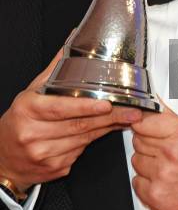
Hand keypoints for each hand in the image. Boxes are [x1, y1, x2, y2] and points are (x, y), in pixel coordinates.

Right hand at [0, 47, 141, 190]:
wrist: (3, 160)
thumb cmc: (19, 121)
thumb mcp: (31, 93)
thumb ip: (54, 69)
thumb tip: (72, 40)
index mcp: (27, 110)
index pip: (60, 109)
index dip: (85, 107)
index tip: (106, 104)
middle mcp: (33, 134)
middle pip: (78, 125)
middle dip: (109, 118)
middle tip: (132, 111)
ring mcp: (43, 154)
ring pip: (84, 140)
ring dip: (107, 128)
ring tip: (125, 118)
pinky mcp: (54, 169)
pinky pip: (81, 152)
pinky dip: (95, 140)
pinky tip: (105, 130)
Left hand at [131, 103, 177, 209]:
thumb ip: (169, 117)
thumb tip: (152, 103)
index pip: (144, 122)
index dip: (144, 125)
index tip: (145, 127)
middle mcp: (171, 155)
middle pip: (138, 141)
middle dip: (148, 144)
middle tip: (164, 151)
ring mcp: (162, 177)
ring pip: (136, 161)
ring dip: (147, 163)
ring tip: (166, 167)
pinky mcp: (155, 197)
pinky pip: (136, 182)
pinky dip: (146, 183)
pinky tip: (163, 181)